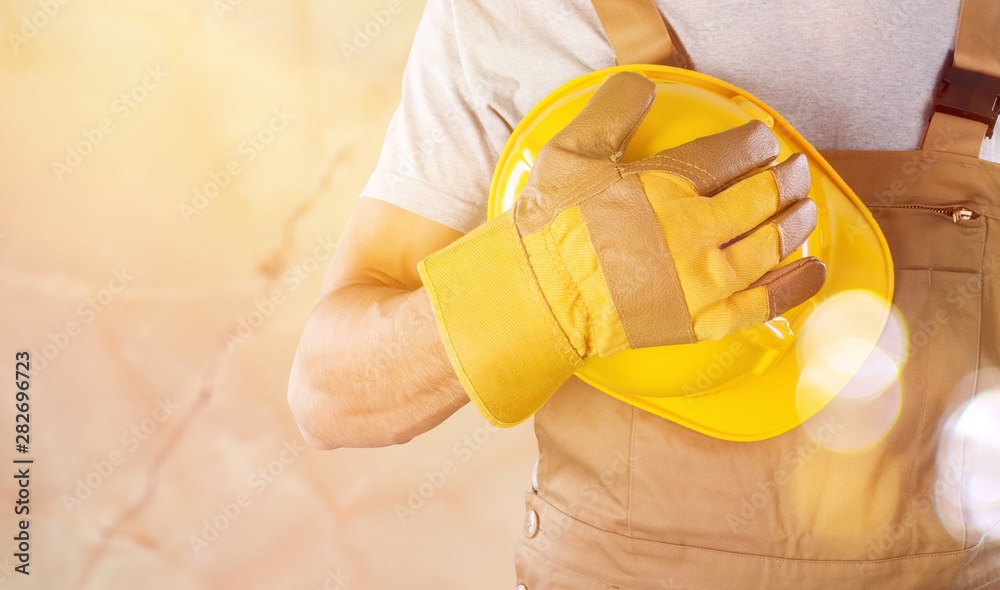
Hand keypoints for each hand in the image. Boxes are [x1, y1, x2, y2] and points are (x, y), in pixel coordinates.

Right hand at [418, 72, 824, 425]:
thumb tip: (644, 88)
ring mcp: (700, 284)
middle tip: (794, 172)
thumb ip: (613, 111)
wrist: (537, 300)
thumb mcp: (571, 154)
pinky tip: (810, 269)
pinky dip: (793, 286)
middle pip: (761, 200)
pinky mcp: (698, 322)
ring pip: (770, 247)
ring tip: (804, 210)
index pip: (733, 156)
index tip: (761, 140)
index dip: (755, 143)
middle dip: (786, 180)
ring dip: (795, 224)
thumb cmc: (551, 230)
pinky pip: (761, 305)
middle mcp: (694, 236)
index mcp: (668, 190)